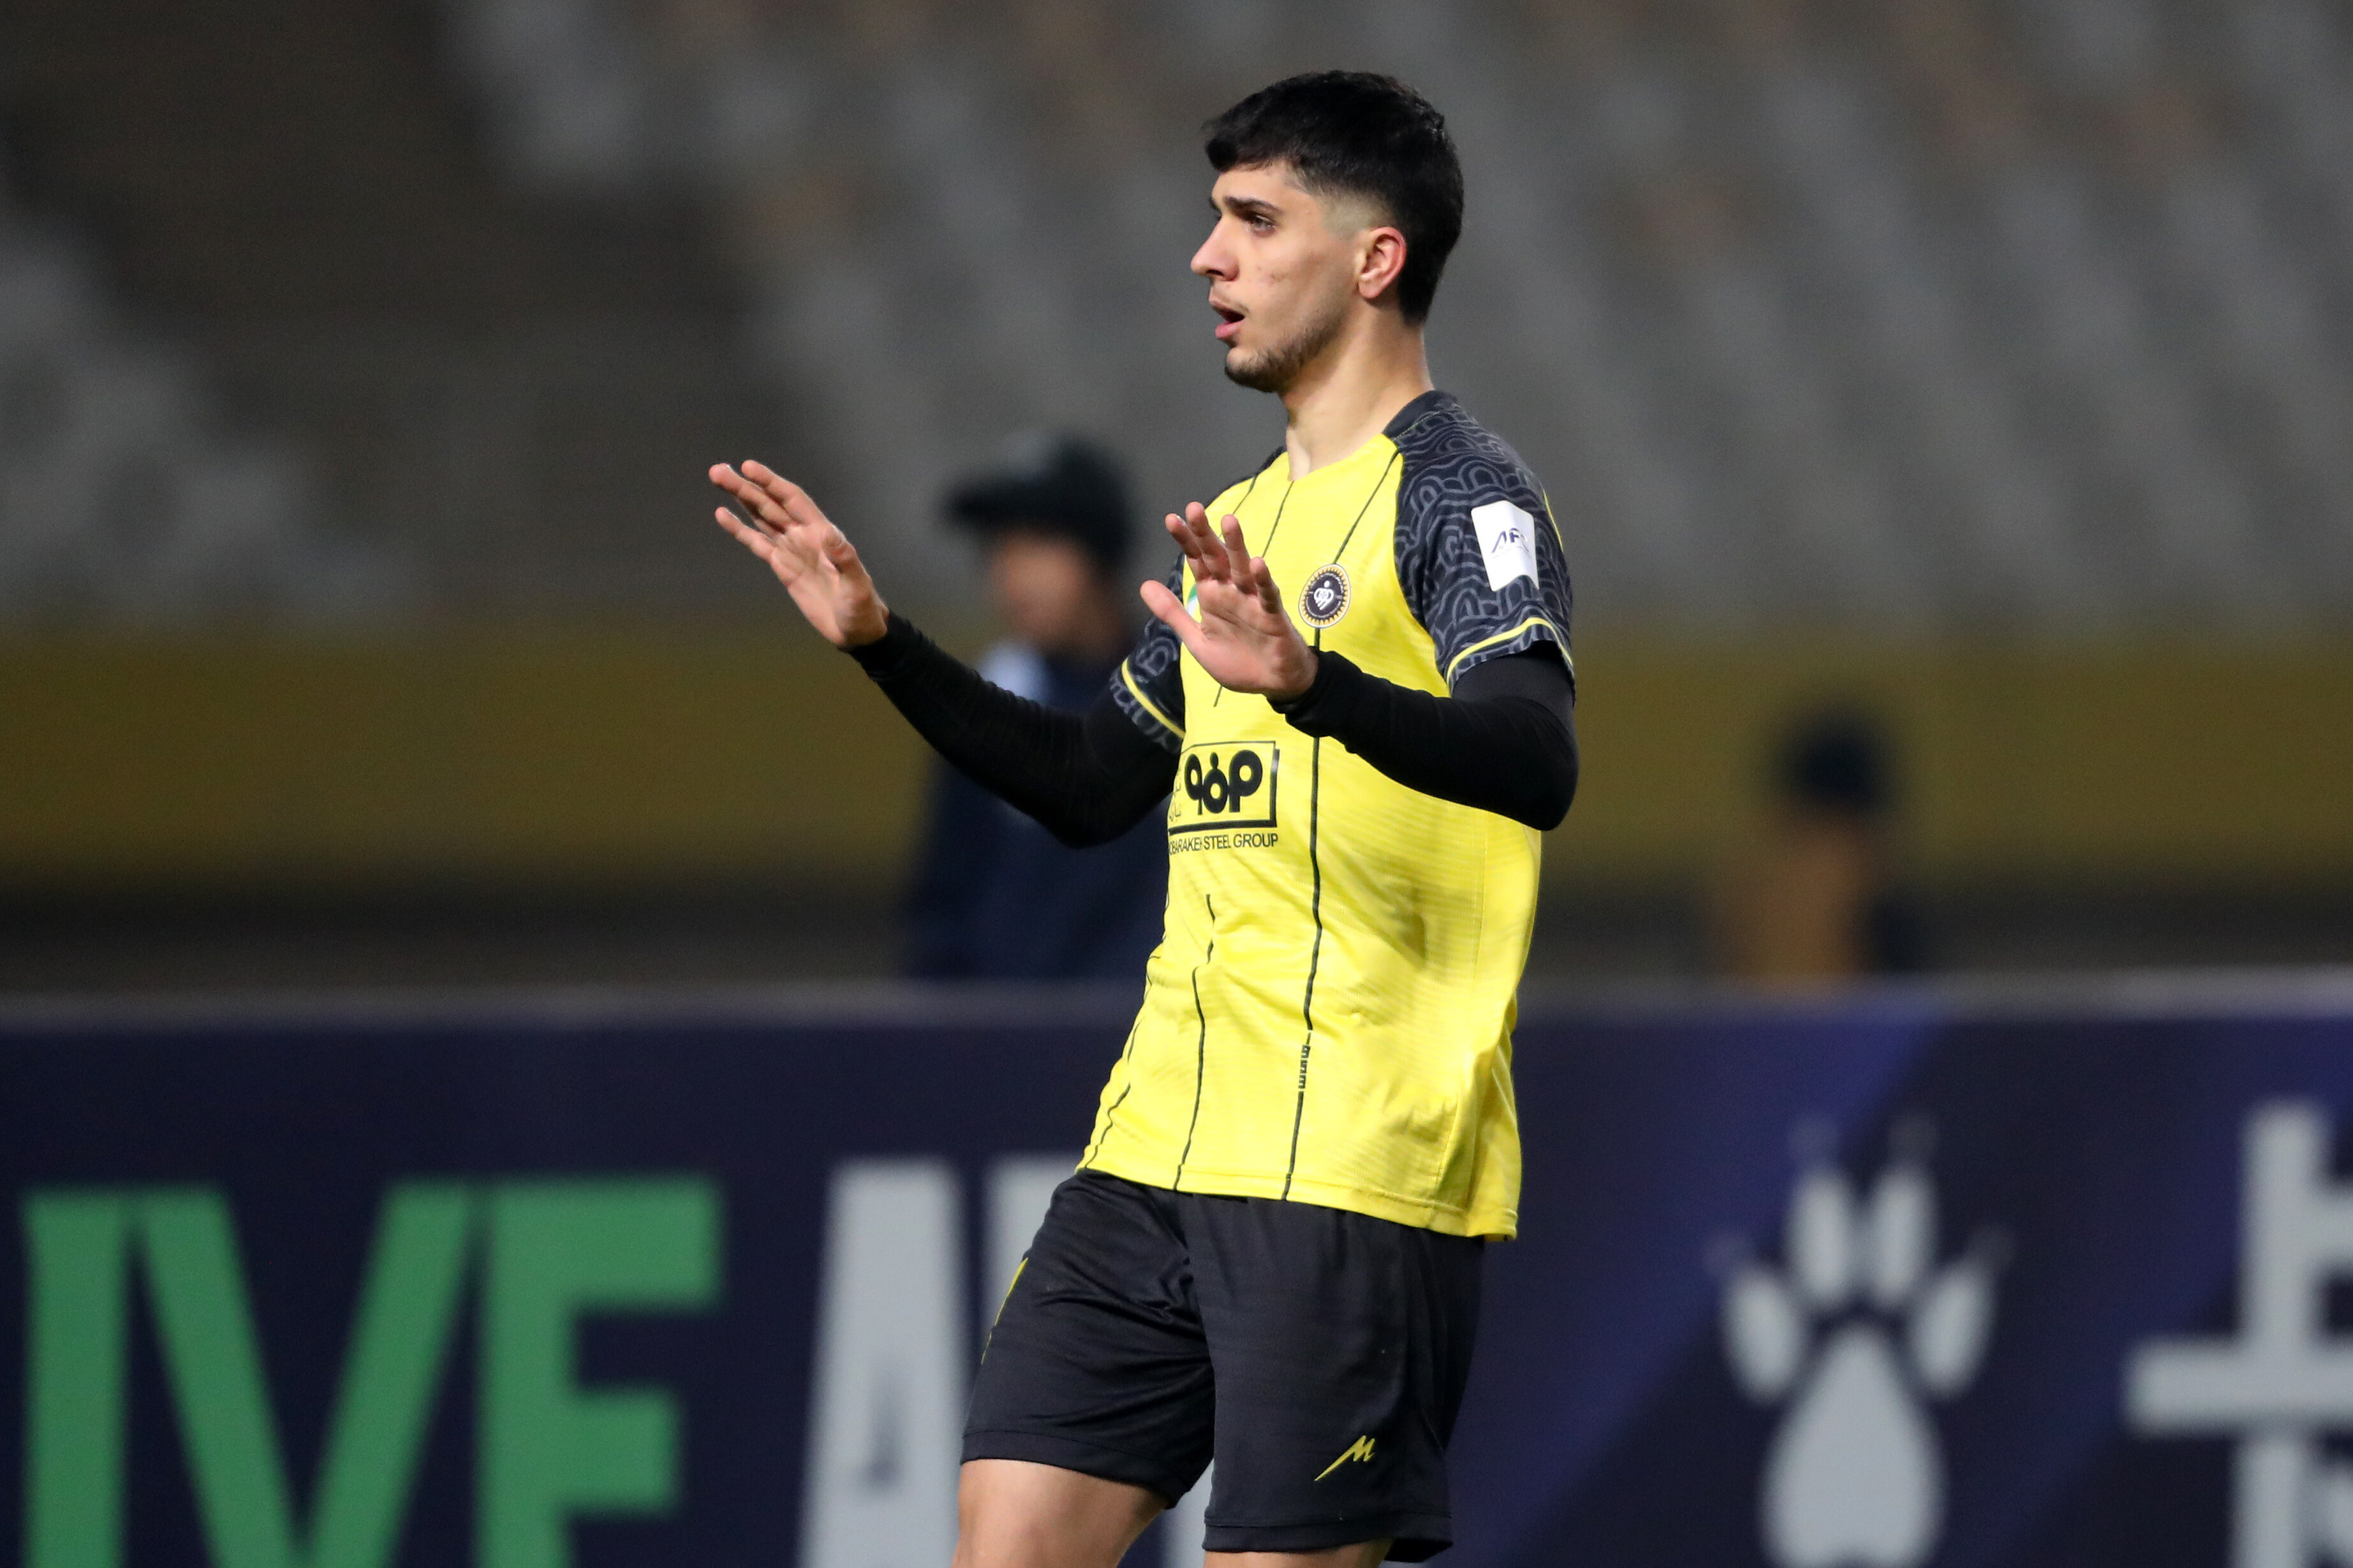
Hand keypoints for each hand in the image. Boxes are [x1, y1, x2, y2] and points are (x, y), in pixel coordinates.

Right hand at [708, 461, 888, 647]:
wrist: (854, 629)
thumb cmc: (861, 606)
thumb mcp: (857, 585)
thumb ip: (845, 559)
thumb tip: (830, 531)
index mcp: (821, 532)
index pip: (792, 499)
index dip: (770, 482)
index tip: (747, 467)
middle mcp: (803, 535)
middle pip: (770, 504)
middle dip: (746, 487)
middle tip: (717, 470)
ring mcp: (791, 549)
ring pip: (761, 518)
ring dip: (741, 499)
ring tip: (718, 479)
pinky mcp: (782, 566)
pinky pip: (757, 543)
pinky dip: (740, 530)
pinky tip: (723, 515)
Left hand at [1139, 503, 1318, 698]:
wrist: (1274, 684)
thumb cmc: (1238, 660)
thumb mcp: (1197, 640)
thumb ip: (1173, 613)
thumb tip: (1143, 585)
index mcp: (1212, 595)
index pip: (1196, 561)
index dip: (1185, 540)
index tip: (1171, 518)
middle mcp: (1232, 592)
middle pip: (1217, 557)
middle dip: (1206, 534)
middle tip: (1194, 508)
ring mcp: (1253, 601)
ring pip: (1243, 568)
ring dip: (1237, 546)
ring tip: (1229, 521)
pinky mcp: (1273, 616)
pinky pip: (1268, 595)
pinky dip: (1263, 580)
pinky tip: (1257, 564)